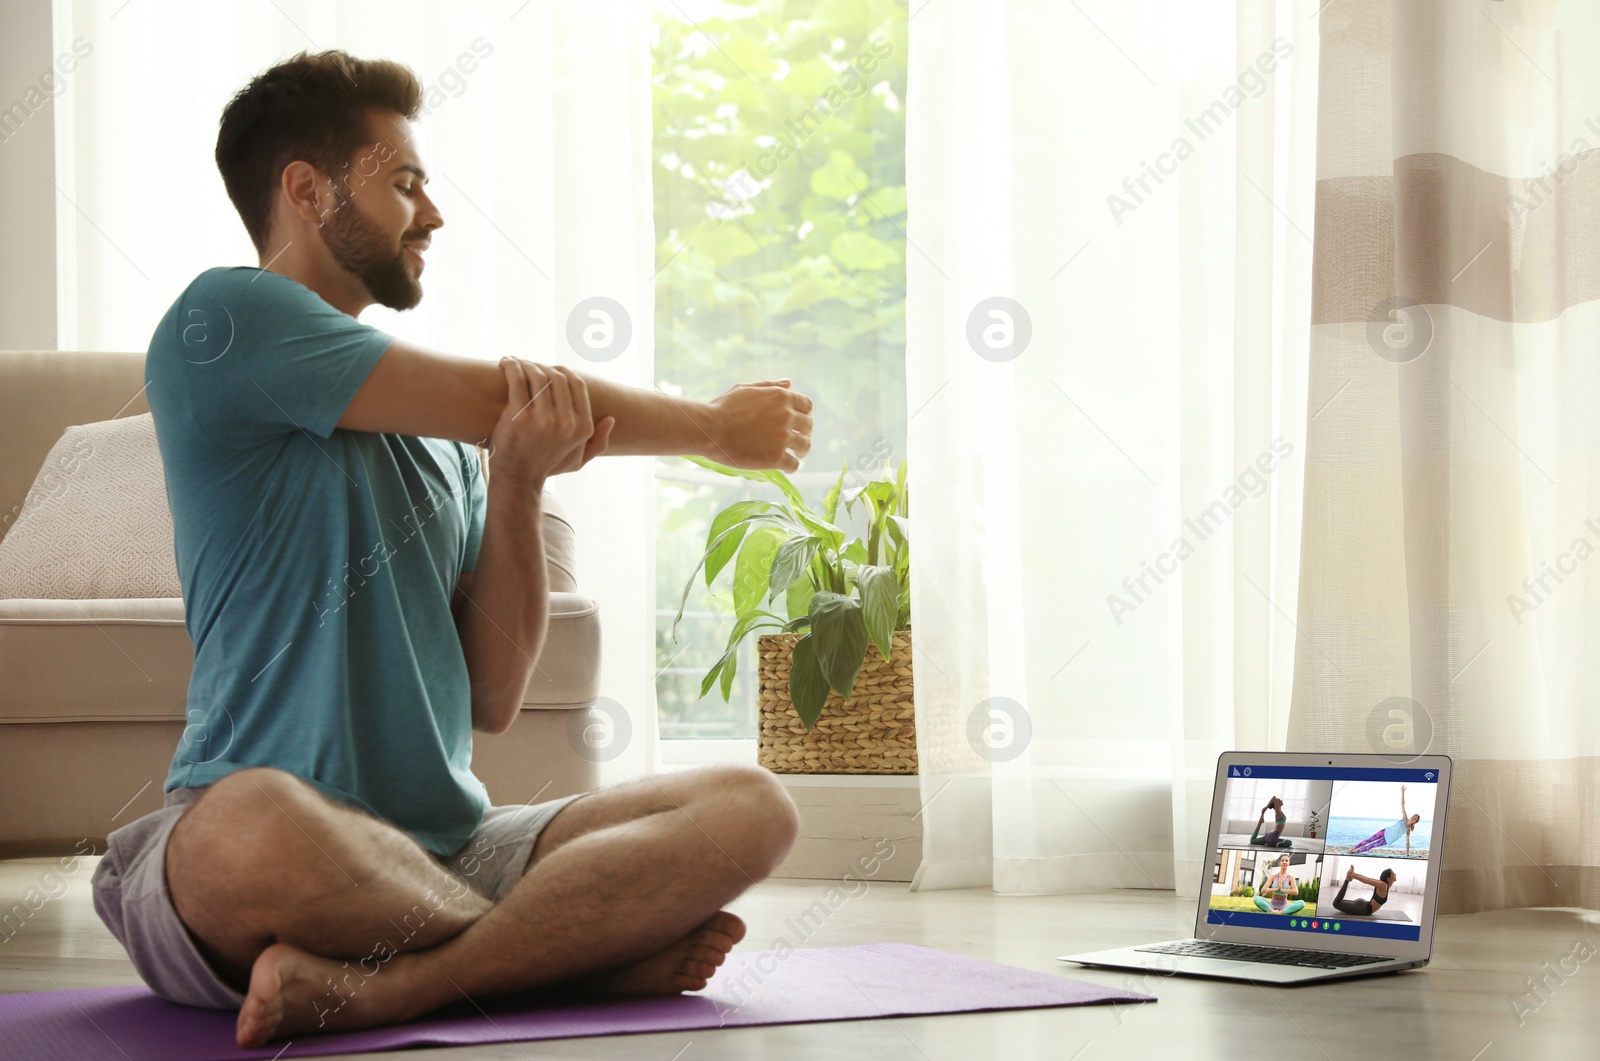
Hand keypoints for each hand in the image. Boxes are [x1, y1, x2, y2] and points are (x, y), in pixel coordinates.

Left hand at [485, 358, 613, 489]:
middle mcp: (565, 422)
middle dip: (543, 366)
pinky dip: (511, 366)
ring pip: (537, 375)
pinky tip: (506, 362)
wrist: (517, 478)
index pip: (577, 384)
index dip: (563, 371)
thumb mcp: (578, 460)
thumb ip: (598, 443)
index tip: (550, 369)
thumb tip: (610, 420)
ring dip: (526, 364)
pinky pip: (517, 380)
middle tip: (530, 366)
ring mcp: (542, 418)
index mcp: (582, 427)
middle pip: (557, 377)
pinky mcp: (518, 415)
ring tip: (516, 363)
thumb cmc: (547, 466)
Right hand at [705, 378, 813, 472]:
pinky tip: (784, 467)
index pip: (807, 405)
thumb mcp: (746, 389)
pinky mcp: (775, 458)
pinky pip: (793, 465)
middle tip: (795, 440)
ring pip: (805, 446)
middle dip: (804, 432)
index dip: (803, 414)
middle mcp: (786, 416)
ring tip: (794, 455)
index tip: (797, 422)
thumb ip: (770, 385)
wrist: (709, 429)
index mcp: (781, 397)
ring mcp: (782, 437)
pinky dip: (791, 467)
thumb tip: (788, 382)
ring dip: (801, 451)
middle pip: (808, 426)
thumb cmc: (723, 407)